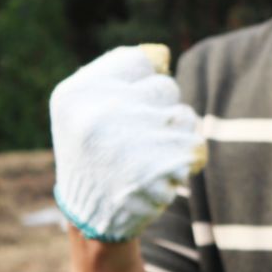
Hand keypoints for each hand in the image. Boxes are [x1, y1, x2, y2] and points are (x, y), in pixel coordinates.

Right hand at [50, 44, 204, 241]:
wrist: (93, 217)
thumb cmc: (95, 151)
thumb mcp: (86, 106)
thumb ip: (120, 72)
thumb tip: (161, 54)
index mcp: (75, 94)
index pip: (140, 60)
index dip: (141, 83)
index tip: (125, 107)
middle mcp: (99, 115)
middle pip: (166, 86)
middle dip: (160, 108)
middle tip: (134, 137)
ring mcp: (131, 143)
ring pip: (184, 116)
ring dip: (174, 134)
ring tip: (145, 156)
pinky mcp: (161, 170)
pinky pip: (195, 145)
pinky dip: (185, 158)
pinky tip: (160, 173)